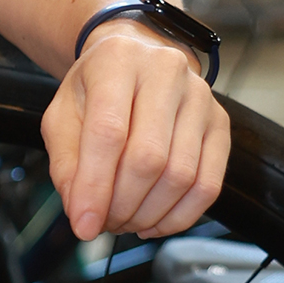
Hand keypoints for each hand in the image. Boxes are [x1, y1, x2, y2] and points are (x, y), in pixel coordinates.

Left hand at [42, 20, 228, 239]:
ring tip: (123, 221)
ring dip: (149, 213)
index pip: (108, 131)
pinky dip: (180, 215)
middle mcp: (165, 72)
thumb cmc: (95, 88)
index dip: (95, 184)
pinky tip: (154, 222)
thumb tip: (81, 210)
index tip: (83, 224)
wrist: (133, 58)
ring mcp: (200, 97)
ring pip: (181, 175)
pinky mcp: (220, 123)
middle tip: (103, 223)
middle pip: (149, 157)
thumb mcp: (63, 113)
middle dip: (123, 203)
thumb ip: (66, 162)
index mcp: (117, 60)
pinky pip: (208, 184)